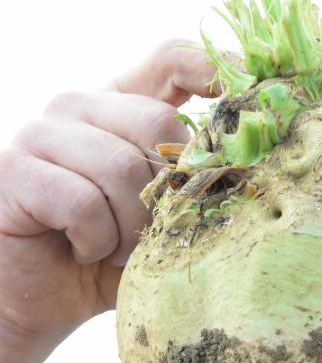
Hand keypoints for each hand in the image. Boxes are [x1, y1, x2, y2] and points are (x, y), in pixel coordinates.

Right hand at [0, 41, 218, 362]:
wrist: (42, 302)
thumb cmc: (109, 259)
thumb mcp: (163, 220)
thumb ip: (195, 187)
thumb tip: (256, 167)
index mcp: (121, 107)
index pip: (171, 60)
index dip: (212, 68)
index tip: (249, 88)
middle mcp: (79, 107)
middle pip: (158, 123)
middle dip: (168, 194)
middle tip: (151, 235)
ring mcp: (42, 133)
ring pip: (121, 168)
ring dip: (130, 229)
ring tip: (114, 250)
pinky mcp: (15, 170)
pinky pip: (82, 203)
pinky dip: (94, 241)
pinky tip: (80, 251)